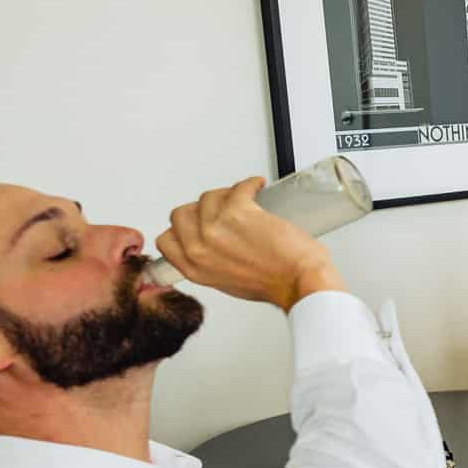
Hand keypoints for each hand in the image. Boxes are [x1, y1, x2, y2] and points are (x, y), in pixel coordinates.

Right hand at [155, 178, 342, 310]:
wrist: (299, 281)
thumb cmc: (274, 284)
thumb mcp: (227, 281)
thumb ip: (211, 263)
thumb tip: (212, 245)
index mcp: (194, 268)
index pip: (167, 239)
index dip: (182, 227)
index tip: (196, 221)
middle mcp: (199, 248)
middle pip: (182, 213)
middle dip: (202, 208)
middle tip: (222, 208)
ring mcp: (214, 228)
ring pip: (209, 197)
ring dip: (228, 195)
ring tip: (245, 198)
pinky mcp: (237, 211)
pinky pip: (239, 187)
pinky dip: (251, 184)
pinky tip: (258, 186)